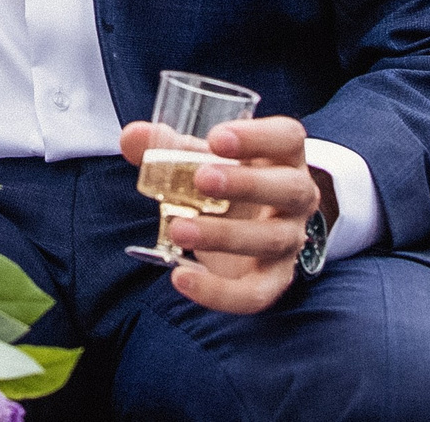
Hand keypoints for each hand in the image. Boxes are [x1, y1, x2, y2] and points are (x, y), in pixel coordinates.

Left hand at [119, 117, 319, 314]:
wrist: (243, 231)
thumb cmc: (225, 182)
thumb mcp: (202, 159)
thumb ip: (169, 146)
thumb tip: (133, 136)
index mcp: (283, 156)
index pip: (288, 137)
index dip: (257, 136)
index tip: (216, 138)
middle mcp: (297, 197)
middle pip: (290, 188)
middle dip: (246, 183)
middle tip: (201, 179)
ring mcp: (290, 239)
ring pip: (272, 239)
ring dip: (225, 235)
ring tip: (180, 229)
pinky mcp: (274, 279)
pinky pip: (256, 293)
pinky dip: (219, 291)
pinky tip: (181, 277)